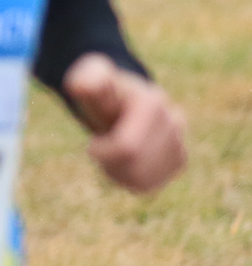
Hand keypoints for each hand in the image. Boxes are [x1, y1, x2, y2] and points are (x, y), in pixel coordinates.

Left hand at [63, 53, 185, 193]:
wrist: (120, 104)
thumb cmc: (100, 95)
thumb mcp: (89, 81)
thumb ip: (86, 79)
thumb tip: (84, 83)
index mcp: (152, 103)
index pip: (126, 149)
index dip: (100, 151)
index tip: (94, 141)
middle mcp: (175, 121)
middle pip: (134, 166)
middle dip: (109, 162)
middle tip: (103, 146)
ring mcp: (180, 141)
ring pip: (141, 180)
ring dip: (117, 171)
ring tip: (114, 152)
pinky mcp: (180, 160)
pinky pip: (148, 185)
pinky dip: (129, 179)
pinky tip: (126, 163)